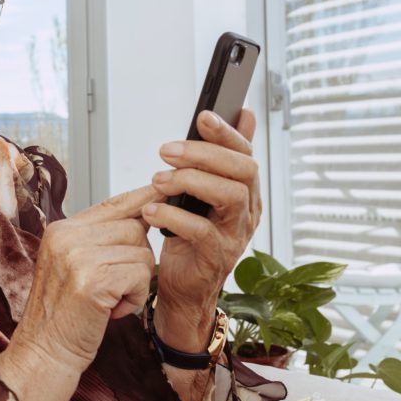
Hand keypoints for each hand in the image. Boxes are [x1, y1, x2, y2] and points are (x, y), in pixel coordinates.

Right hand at [9, 185, 162, 374]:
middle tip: (117, 287)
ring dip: (138, 281)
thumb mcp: (75, 267)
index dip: (144, 200)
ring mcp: (77, 256)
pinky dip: (136, 298)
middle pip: (134, 226)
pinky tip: (113, 311)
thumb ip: (100, 240)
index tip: (166, 194)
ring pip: (142, 252)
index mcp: (61, 229)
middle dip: (138, 258)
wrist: (44, 353)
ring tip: (112, 301)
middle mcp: (66, 236)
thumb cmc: (65, 315)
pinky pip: (141, 275)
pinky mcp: (92, 280)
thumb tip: (144, 215)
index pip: (112, 203)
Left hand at [141, 109, 261, 351]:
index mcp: (245, 191)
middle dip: (204, 154)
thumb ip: (222, 156)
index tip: (202, 117)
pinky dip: (175, 217)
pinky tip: (153, 211)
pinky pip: (203, 231)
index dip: (226, 133)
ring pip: (230, 196)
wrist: (183, 286)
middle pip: (243, 170)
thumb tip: (245, 114)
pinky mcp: (217, 257)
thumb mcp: (205, 191)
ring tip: (158, 180)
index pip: (245, 154)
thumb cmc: (191, 236)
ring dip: (190, 181)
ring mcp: (236, 235)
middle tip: (166, 150)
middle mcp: (247, 210)